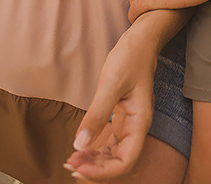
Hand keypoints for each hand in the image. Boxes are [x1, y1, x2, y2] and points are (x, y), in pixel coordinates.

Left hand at [63, 20, 157, 179]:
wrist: (140, 40)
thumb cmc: (131, 57)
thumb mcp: (111, 83)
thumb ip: (97, 114)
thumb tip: (80, 144)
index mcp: (140, 122)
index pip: (125, 160)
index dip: (103, 171)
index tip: (81, 168)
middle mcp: (136, 127)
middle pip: (117, 161)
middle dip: (95, 168)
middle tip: (70, 165)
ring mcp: (128, 123)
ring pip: (112, 153)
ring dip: (93, 160)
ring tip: (72, 159)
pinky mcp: (120, 117)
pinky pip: (108, 140)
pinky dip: (94, 147)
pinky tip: (80, 148)